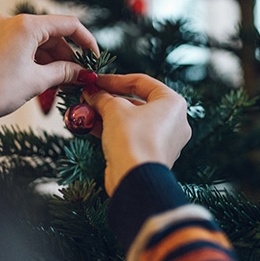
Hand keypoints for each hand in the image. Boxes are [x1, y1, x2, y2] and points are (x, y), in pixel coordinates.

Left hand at [0, 14, 97, 118]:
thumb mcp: (37, 81)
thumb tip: (83, 73)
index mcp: (26, 25)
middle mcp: (12, 21)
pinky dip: (36, 59)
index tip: (94, 59)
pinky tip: (44, 77)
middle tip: (79, 77)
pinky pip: (23, 45)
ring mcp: (0, 29)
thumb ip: (64, 72)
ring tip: (62, 82)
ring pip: (38, 40)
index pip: (68, 25)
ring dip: (52, 60)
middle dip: (68, 56)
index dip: (86, 41)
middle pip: (53, 33)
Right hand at [82, 74, 191, 195]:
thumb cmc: (133, 139)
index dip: (115, 79)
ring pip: (132, 120)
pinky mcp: (151, 155)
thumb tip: (92, 93)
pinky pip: (131, 136)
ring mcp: (164, 140)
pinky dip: (113, 130)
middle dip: (109, 99)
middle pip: (137, 102)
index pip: (142, 82)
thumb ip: (102, 97)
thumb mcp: (114, 110)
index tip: (96, 81)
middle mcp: (173, 121)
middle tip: (89, 96)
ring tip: (86, 111)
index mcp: (173, 103)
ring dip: (107, 114)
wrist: (135, 180)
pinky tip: (91, 126)